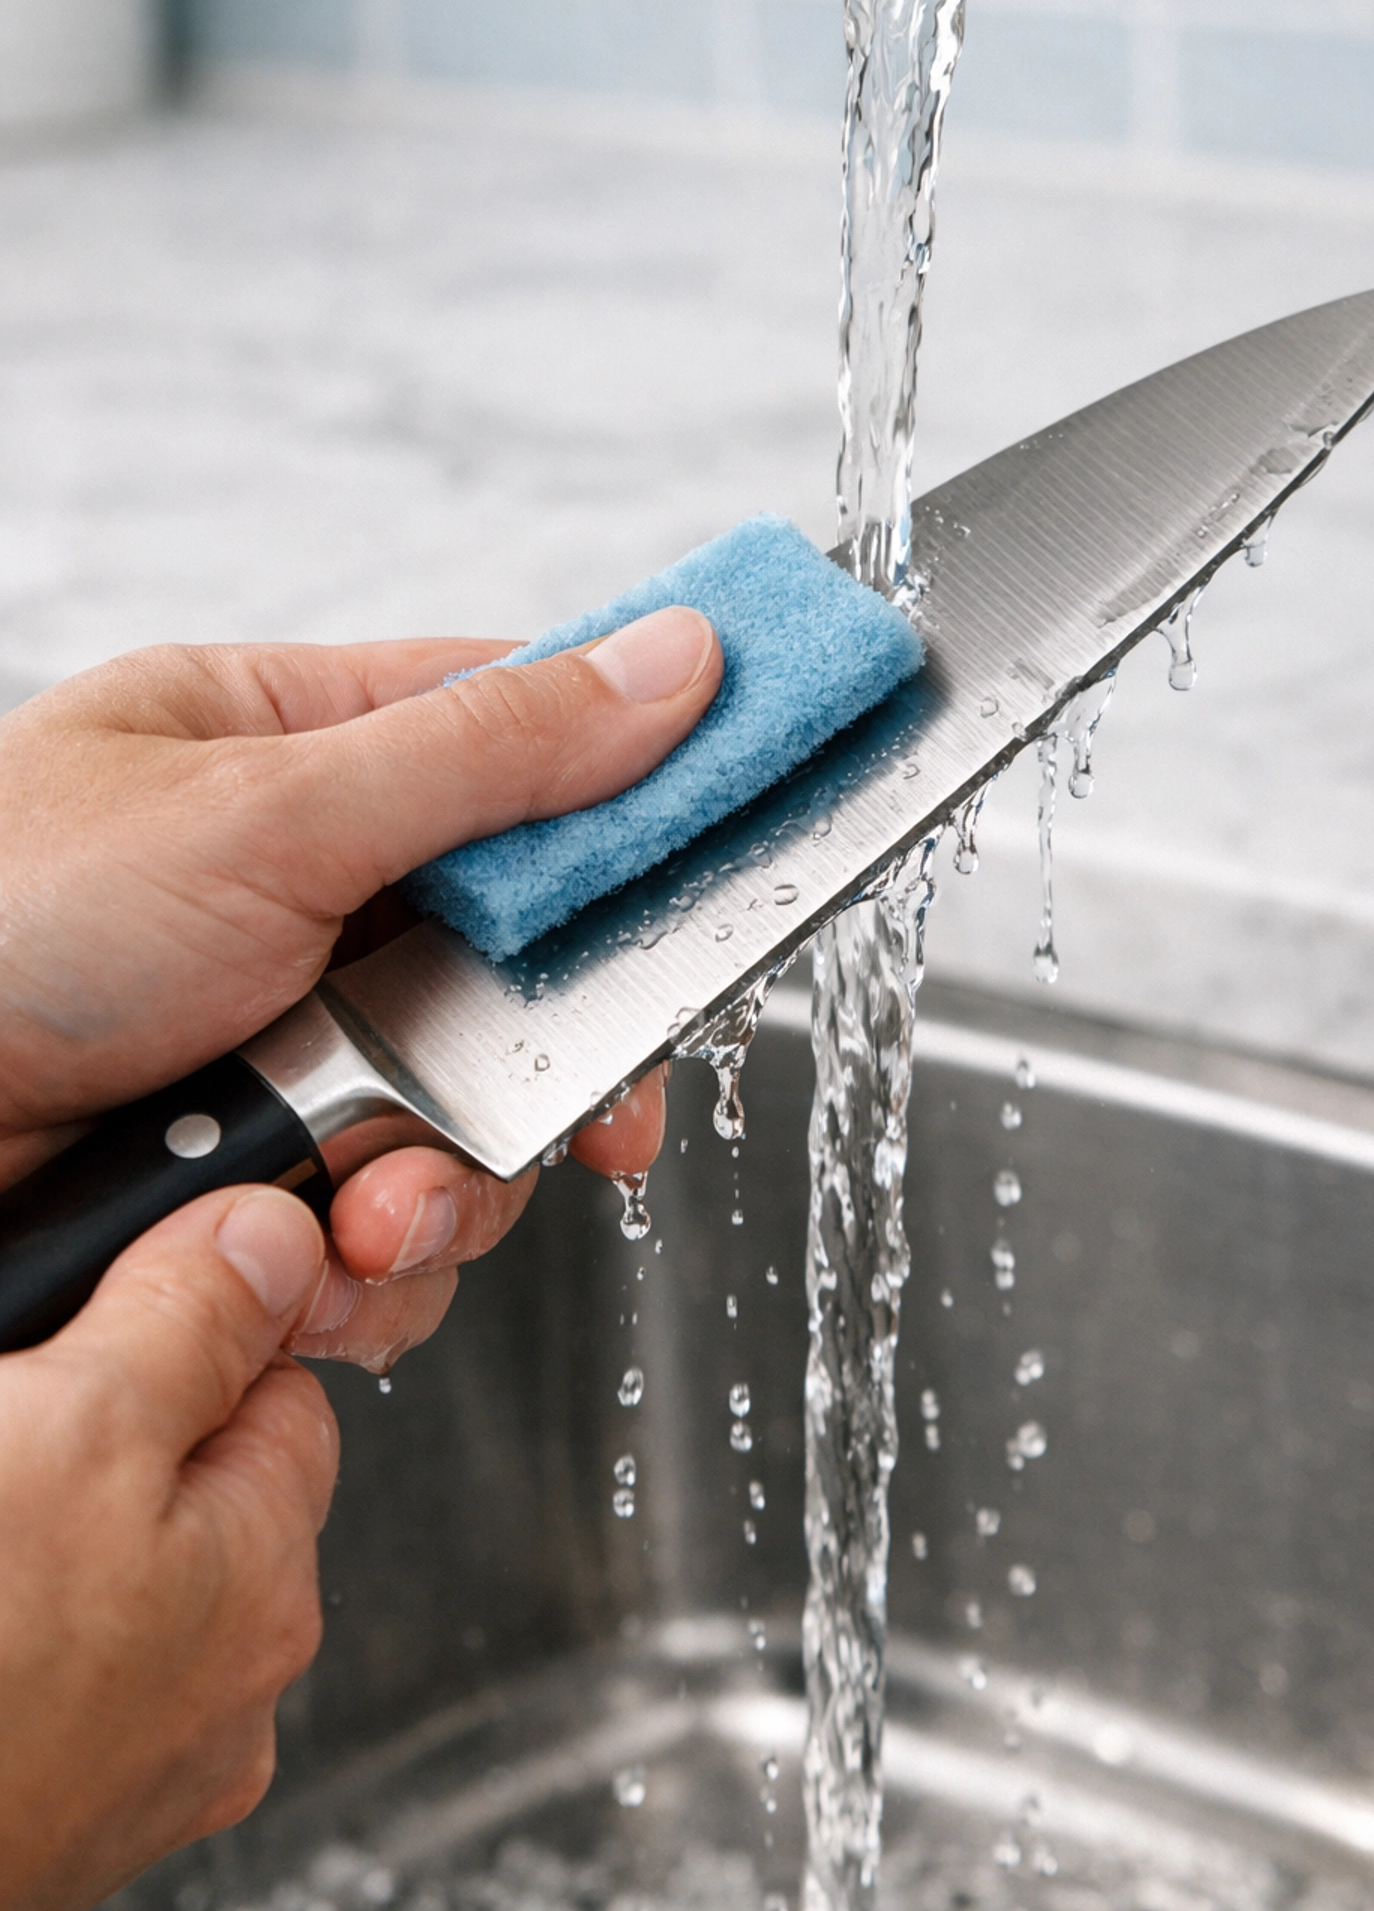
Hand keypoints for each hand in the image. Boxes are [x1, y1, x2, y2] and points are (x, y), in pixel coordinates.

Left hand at [0, 609, 721, 1368]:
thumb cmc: (3, 920)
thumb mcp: (272, 810)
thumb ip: (498, 751)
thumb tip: (682, 662)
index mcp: (297, 743)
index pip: (530, 734)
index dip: (648, 797)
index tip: (746, 848)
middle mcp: (305, 890)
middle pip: (528, 964)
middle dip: (549, 1072)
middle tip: (603, 1120)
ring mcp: (285, 1038)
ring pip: (474, 1121)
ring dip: (448, 1194)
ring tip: (365, 1215)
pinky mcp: (259, 1176)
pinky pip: (394, 1225)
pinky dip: (372, 1264)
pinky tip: (311, 1263)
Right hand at [0, 1185, 336, 1910]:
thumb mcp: (80, 1421)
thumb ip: (195, 1319)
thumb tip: (276, 1239)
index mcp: (266, 1583)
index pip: (283, 1389)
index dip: (191, 1327)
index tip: (102, 1312)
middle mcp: (222, 1687)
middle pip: (187, 1475)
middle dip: (97, 1423)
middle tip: (13, 1413)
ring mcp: (123, 1756)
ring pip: (99, 1554)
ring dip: (36, 1503)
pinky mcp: (37, 1788)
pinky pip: (38, 1638)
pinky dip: (9, 1592)